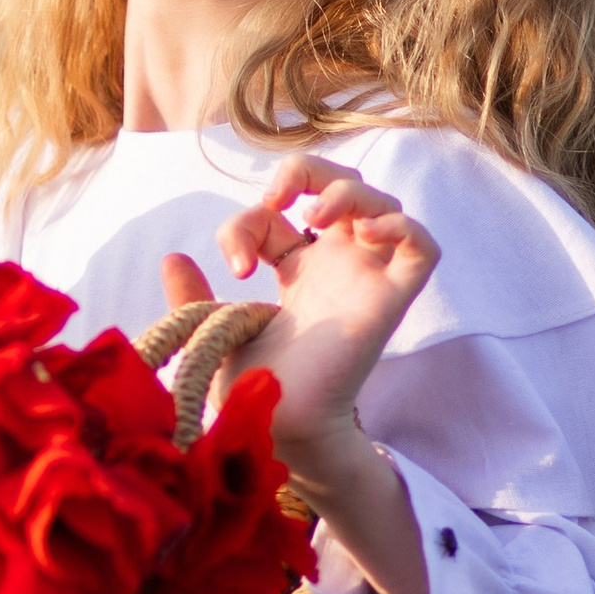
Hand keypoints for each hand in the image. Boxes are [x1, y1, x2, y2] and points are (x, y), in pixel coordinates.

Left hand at [160, 154, 438, 470]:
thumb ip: (194, 295)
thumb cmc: (251, 390)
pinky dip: (401, 227)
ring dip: (347, 191)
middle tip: (278, 198)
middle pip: (343, 185)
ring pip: (384, 203)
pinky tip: (364, 233)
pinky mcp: (388, 300)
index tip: (235, 262)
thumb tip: (172, 257)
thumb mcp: (213, 330)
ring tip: (313, 217)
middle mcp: (335, 267)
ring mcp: (365, 280)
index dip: (249, 220)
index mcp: (296, 271)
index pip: (278, 215)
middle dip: (310, 170)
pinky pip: (422, 249)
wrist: (276, 423)